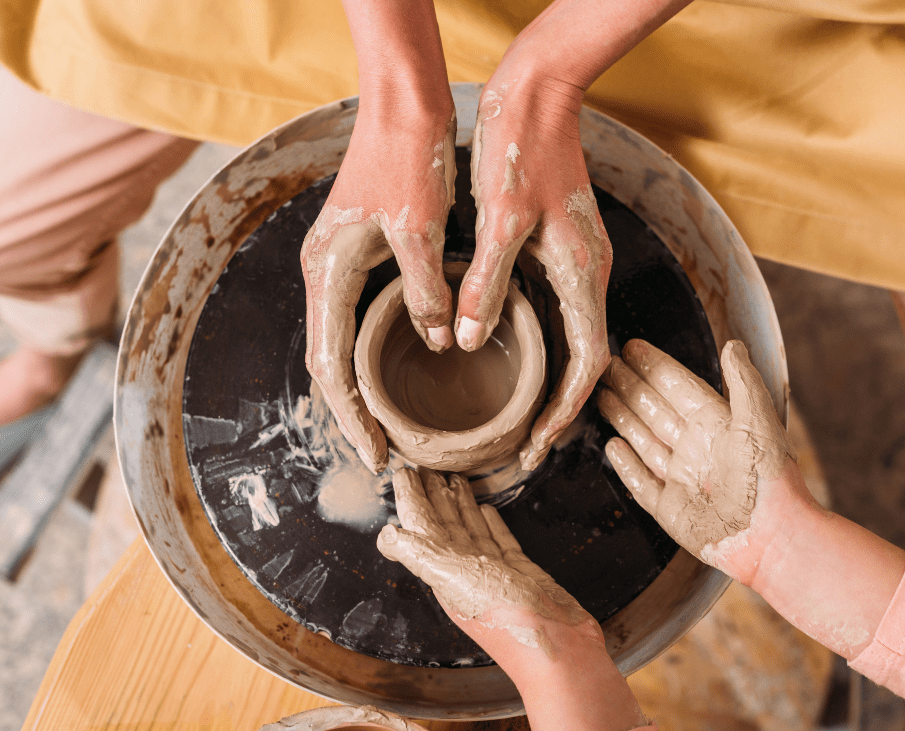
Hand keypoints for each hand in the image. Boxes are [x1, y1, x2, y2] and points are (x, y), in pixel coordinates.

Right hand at [301, 102, 455, 473]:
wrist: (400, 107)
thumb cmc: (407, 161)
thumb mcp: (421, 232)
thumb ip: (424, 293)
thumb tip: (437, 342)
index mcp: (328, 272)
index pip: (331, 365)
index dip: (352, 416)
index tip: (375, 453)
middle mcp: (321, 273)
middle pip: (327, 362)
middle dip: (350, 412)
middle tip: (381, 453)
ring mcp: (334, 265)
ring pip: (337, 344)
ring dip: (356, 389)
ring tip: (383, 427)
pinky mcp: (353, 256)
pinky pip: (352, 320)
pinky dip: (365, 357)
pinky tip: (390, 374)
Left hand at [377, 466, 649, 730]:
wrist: (558, 651)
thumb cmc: (506, 619)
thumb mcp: (456, 581)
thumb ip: (421, 554)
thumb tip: (385, 534)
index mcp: (443, 569)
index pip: (421, 524)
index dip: (411, 497)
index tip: (404, 470)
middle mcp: (464, 569)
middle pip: (443, 522)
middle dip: (433, 494)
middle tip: (427, 465)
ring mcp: (492, 571)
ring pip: (471, 528)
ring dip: (460, 504)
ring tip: (454, 478)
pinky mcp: (521, 572)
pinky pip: (500, 540)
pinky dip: (491, 523)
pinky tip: (488, 508)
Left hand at [461, 73, 611, 471]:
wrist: (540, 93)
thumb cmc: (522, 149)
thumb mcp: (500, 222)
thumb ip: (488, 285)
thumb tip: (471, 341)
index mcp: (582, 271)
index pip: (587, 364)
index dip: (563, 411)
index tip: (537, 445)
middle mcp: (589, 271)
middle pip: (584, 358)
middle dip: (558, 406)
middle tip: (525, 445)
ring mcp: (580, 259)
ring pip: (573, 336)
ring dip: (551, 379)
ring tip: (518, 414)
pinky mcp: (563, 246)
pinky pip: (559, 309)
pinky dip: (544, 344)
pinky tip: (513, 354)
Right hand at [598, 339, 799, 584]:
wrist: (770, 537)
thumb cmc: (769, 478)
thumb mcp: (758, 420)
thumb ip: (743, 380)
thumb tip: (732, 344)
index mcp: (718, 425)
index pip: (679, 388)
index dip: (655, 367)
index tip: (631, 348)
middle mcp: (698, 449)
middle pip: (656, 411)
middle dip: (631, 387)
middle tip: (605, 367)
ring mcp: (682, 479)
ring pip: (644, 440)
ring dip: (623, 417)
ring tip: (601, 396)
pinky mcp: (670, 509)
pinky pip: (641, 482)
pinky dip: (626, 464)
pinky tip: (612, 446)